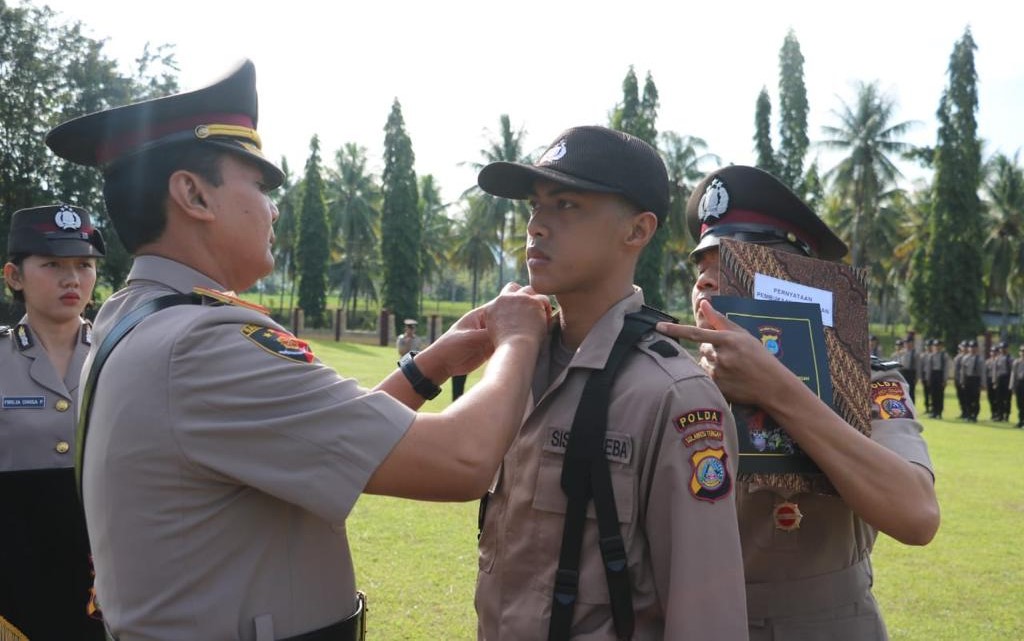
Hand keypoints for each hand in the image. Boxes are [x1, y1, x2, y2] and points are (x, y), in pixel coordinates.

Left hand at [429, 283, 550, 377]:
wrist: (440, 363)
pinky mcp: (491, 348)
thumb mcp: (469, 339)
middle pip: (510, 314)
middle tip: (540, 317)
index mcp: (482, 315)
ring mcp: (491, 335)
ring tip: (540, 329)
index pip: (503, 304)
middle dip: (523, 314)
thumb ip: (486, 335)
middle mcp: (488, 322)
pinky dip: (517, 342)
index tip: (532, 305)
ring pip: (511, 328)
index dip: (518, 303)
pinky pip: (507, 342)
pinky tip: (529, 344)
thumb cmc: (450, 347)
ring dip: (522, 329)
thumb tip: (504, 332)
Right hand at [482, 282, 551, 350]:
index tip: (517, 314)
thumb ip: (501, 323)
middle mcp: (503, 299)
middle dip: (521, 295)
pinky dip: (546, 309)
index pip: (502, 299)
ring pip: (529, 290)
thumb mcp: (496, 334)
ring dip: (534, 300)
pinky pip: (543, 298)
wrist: (515, 347)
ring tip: (539, 315)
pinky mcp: (532, 300)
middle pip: (512, 287)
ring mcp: (518, 298)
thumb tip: (510, 323)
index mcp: (491, 307)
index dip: (511, 304)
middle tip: (529, 308)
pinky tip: (546, 320)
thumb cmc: (508, 347)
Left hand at [656, 298, 789, 405]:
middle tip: (730, 354)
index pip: (695, 332)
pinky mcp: (718, 386)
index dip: (675, 329)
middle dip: (711, 348)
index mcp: (728, 339)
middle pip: (701, 348)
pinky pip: (705, 375)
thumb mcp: (743, 335)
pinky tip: (730, 376)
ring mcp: (719, 372)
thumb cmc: (759, 357)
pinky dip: (713, 373)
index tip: (659, 327)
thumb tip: (703, 303)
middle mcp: (722, 355)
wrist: (772, 386)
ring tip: (732, 366)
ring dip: (712, 361)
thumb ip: (720, 320)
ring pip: (702, 361)